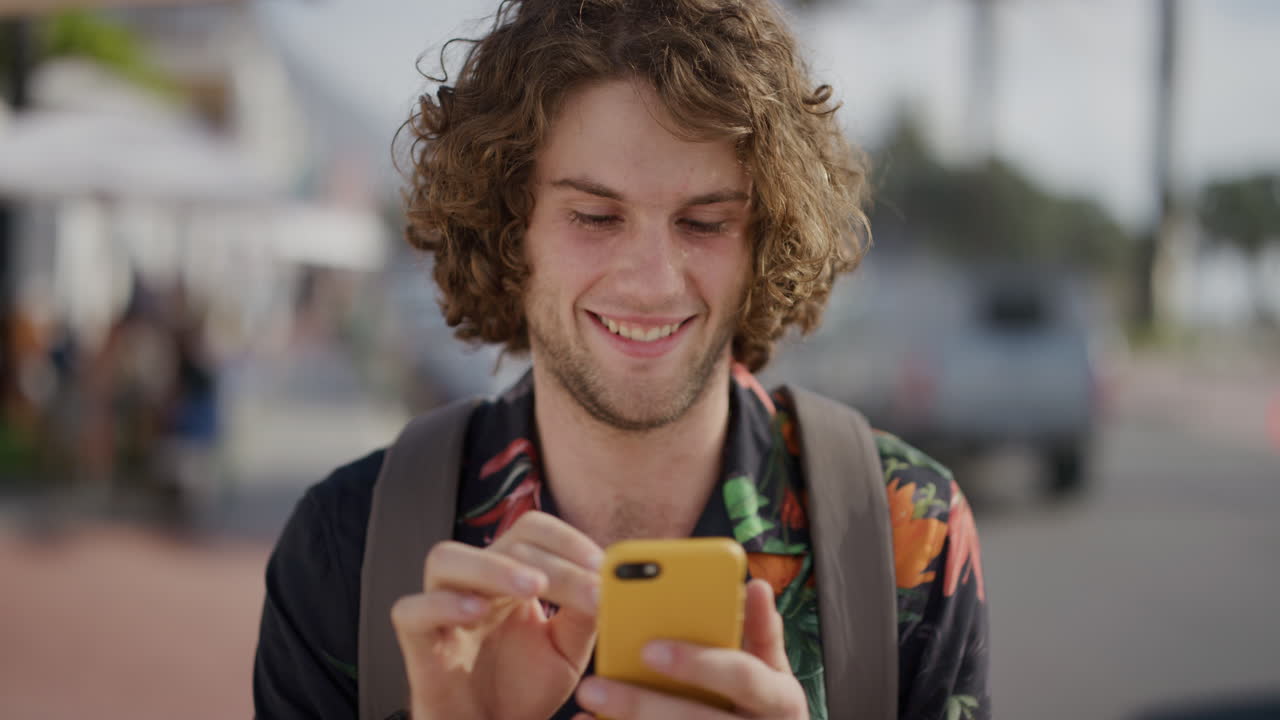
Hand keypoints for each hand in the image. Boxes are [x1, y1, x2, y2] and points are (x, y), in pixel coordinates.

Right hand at [391, 511, 603, 719]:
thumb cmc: (523, 692)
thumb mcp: (567, 652)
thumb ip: (584, 616)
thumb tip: (606, 580)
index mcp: (511, 578)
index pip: (533, 531)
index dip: (567, 539)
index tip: (602, 566)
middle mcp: (476, 584)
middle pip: (502, 541)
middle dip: (551, 562)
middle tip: (586, 590)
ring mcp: (443, 610)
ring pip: (446, 558)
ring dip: (492, 566)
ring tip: (532, 587)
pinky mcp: (418, 643)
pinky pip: (411, 610)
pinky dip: (441, 604)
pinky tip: (476, 611)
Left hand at [572, 579, 808, 719]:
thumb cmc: (766, 707)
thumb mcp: (775, 672)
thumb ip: (762, 633)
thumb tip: (756, 585)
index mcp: (781, 699)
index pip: (741, 676)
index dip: (698, 663)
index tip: (648, 649)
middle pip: (697, 719)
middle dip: (642, 704)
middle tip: (593, 685)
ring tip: (586, 704)